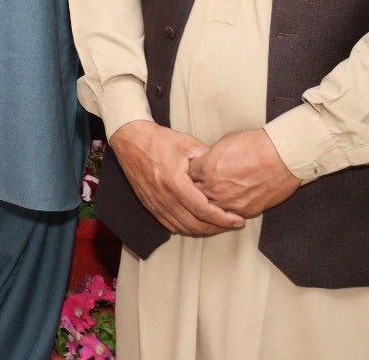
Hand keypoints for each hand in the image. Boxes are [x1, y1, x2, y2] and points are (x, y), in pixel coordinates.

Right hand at [111, 120, 244, 235]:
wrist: (131, 139)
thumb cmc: (159, 140)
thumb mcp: (188, 144)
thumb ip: (209, 160)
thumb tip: (227, 173)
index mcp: (174, 182)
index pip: (203, 210)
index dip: (223, 219)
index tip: (238, 220)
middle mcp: (163, 197)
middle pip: (195, 224)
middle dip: (218, 228)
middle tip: (232, 223)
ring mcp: (154, 203)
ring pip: (184, 228)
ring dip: (204, 230)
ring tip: (218, 224)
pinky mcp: (149, 204)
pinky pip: (170, 225)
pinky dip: (187, 228)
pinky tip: (198, 222)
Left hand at [189, 128, 300, 217]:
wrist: (283, 157)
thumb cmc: (255, 145)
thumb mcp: (224, 144)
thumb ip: (210, 157)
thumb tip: (206, 162)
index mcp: (205, 169)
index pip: (187, 176)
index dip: (191, 174)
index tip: (194, 173)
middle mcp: (214, 188)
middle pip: (196, 194)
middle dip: (197, 189)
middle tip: (201, 186)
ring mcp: (229, 202)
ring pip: (210, 208)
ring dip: (211, 203)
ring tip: (214, 197)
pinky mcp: (246, 211)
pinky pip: (229, 215)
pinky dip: (227, 211)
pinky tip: (229, 205)